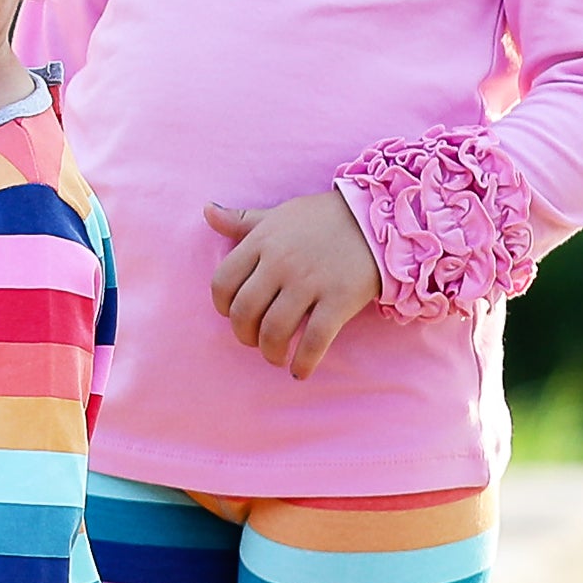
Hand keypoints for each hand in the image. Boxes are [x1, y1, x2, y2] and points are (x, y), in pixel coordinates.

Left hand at [206, 186, 382, 378]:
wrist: (375, 219)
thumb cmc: (321, 219)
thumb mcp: (278, 215)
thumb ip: (241, 221)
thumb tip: (207, 211)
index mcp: (261, 242)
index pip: (222, 283)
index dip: (222, 307)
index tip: (233, 314)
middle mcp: (280, 262)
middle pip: (244, 312)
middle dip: (244, 335)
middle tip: (254, 341)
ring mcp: (309, 282)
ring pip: (274, 330)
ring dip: (270, 352)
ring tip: (276, 356)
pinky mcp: (339, 299)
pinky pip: (314, 340)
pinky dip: (303, 362)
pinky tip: (300, 371)